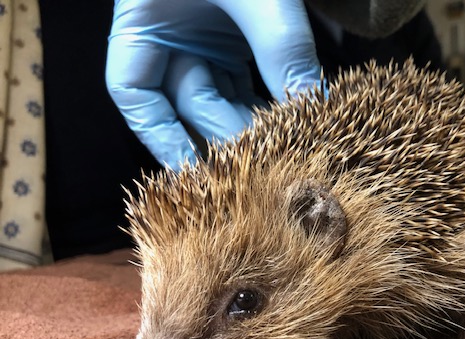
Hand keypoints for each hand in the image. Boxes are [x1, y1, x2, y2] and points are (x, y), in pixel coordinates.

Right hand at [106, 0, 320, 169]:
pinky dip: (267, 97)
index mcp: (142, 25)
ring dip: (253, 121)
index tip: (192, 171)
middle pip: (189, 103)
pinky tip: (292, 120)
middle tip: (267, 161)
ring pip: (222, 94)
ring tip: (286, 149)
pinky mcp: (234, 34)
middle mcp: (168, 37)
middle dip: (227, 131)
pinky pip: (246, 77)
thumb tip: (314, 108)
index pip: (134, 94)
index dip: (160, 137)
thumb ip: (281, 46)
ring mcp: (202, 36)